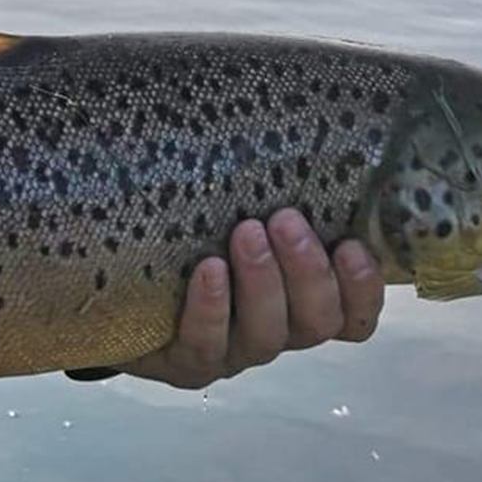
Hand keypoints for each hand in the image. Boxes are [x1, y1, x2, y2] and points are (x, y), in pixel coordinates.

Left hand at [120, 208, 384, 390]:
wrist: (119, 291)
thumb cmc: (188, 238)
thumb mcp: (229, 211)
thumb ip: (265, 187)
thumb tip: (288, 118)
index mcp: (298, 301)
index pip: (352, 313)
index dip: (362, 288)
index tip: (351, 244)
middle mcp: (274, 330)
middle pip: (316, 321)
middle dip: (309, 270)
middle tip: (285, 220)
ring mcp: (231, 352)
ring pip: (268, 334)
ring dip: (264, 282)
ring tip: (247, 232)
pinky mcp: (186, 363)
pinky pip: (207, 344)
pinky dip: (212, 307)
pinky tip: (209, 270)